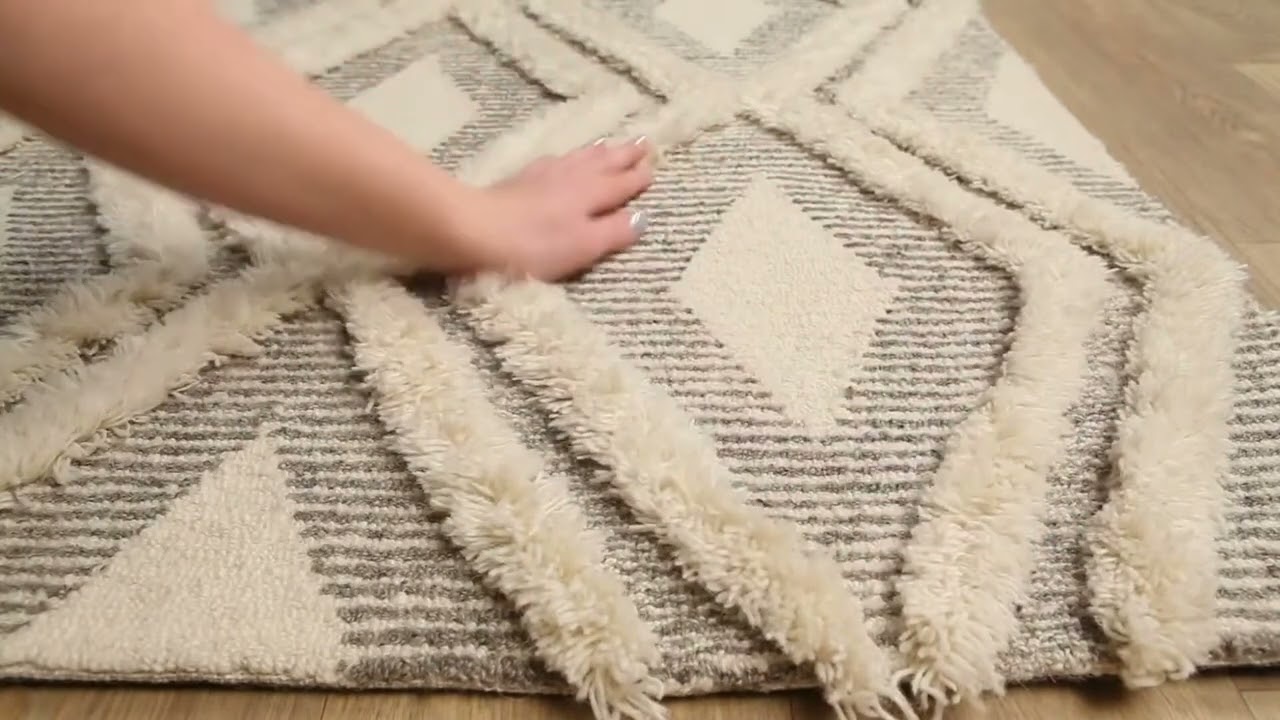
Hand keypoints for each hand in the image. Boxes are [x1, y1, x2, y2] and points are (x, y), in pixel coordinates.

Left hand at [457, 136, 653, 280]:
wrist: (475, 231)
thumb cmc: (535, 245)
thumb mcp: (583, 245)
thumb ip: (614, 231)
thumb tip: (642, 218)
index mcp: (591, 193)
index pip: (621, 183)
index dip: (638, 177)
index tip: (654, 166)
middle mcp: (571, 178)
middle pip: (603, 163)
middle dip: (624, 155)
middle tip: (643, 142)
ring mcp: (544, 175)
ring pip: (580, 157)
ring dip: (599, 151)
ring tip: (610, 143)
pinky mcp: (520, 179)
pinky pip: (556, 160)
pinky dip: (570, 156)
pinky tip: (564, 158)